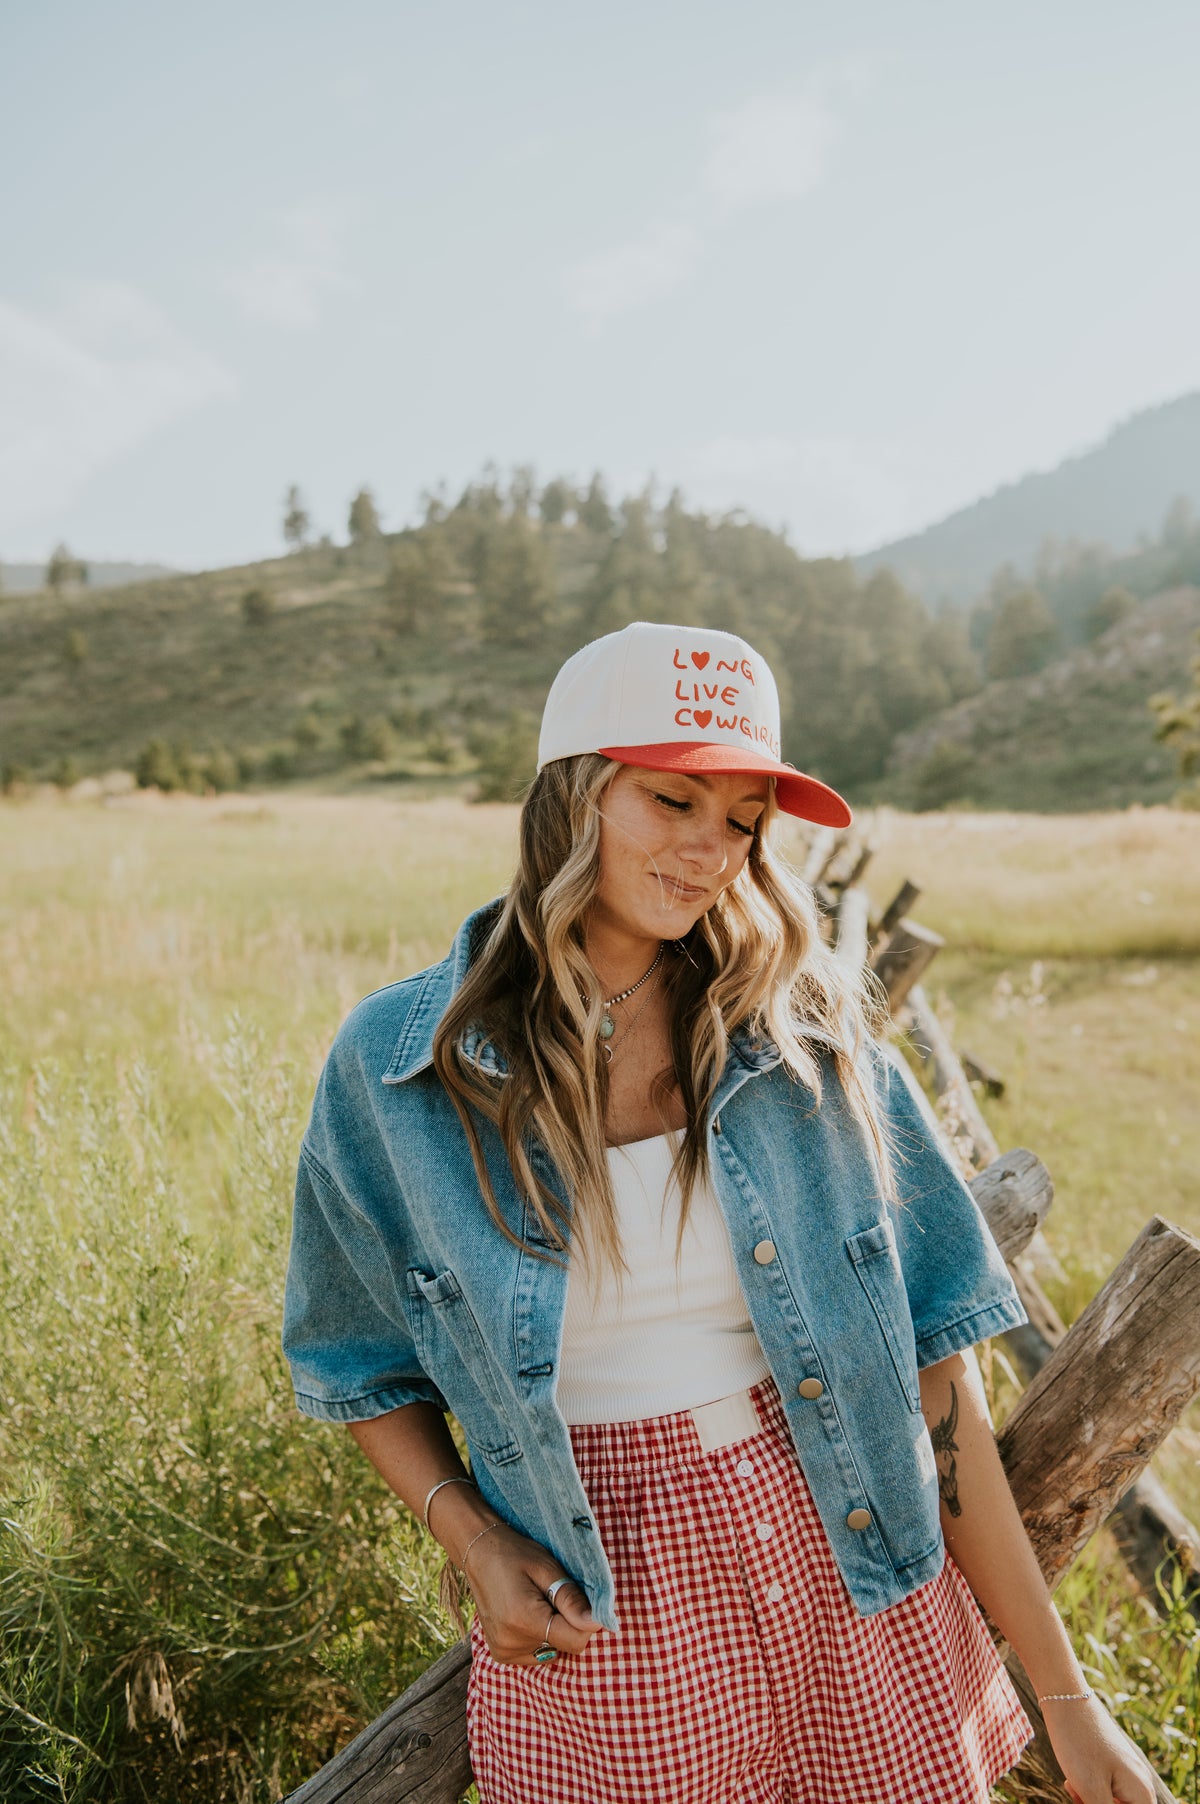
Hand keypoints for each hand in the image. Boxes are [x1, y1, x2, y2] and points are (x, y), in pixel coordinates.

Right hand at [464, 1522, 604, 1666]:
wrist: (480, 1553)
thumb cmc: (516, 1555)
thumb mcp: (548, 1569)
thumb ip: (571, 1600)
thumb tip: (596, 1625)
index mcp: (524, 1620)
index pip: (575, 1641)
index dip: (585, 1622)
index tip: (579, 1601)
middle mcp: (511, 1643)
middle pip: (563, 1646)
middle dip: (566, 1623)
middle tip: (550, 1596)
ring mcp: (503, 1652)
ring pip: (552, 1651)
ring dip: (552, 1631)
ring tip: (535, 1603)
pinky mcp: (501, 1655)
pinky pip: (536, 1653)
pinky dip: (538, 1637)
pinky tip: (526, 1615)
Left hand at [1042, 1696, 1158, 1803]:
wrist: (1065, 1699)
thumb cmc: (1079, 1744)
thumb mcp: (1091, 1791)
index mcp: (1142, 1795)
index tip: (1093, 1797)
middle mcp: (1139, 1785)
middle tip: (1076, 1794)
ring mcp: (1125, 1773)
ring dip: (1088, 1802)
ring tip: (1072, 1783)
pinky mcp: (1110, 1765)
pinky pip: (1102, 1790)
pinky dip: (1086, 1790)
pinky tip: (1071, 1778)